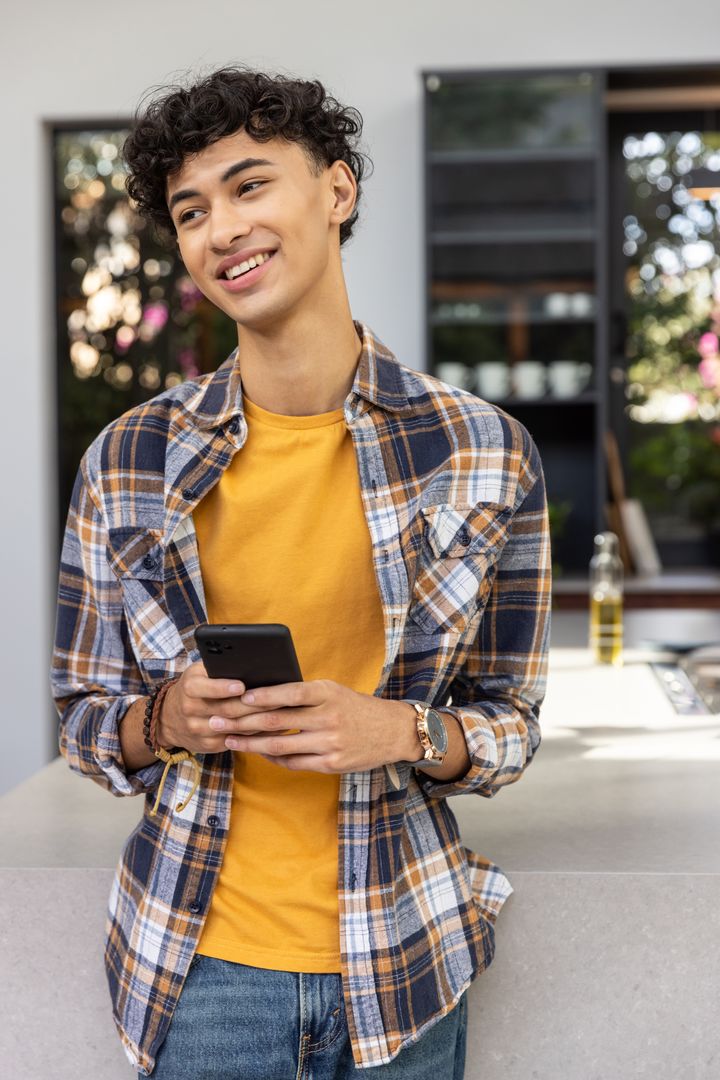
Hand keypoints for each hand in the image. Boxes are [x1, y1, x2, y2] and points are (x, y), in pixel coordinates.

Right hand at [156, 661, 272, 754]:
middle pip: (226, 709)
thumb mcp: (198, 672)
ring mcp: (199, 731)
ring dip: (260, 721)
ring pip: (235, 727)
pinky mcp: (209, 745)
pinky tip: (275, 728)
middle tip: (277, 697)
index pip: (204, 688)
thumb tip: (248, 662)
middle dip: (253, 704)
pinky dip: (258, 734)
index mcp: (189, 687)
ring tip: (282, 711)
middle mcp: (191, 710)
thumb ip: (217, 667)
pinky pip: (238, 740)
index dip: (223, 687)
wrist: (168, 718)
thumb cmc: (194, 688)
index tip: (241, 685)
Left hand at [207, 678, 418, 772]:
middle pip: (277, 720)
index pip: (289, 692)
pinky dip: (273, 757)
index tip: (239, 697)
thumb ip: (305, 694)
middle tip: (218, 720)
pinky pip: (293, 763)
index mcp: (328, 693)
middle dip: (243, 721)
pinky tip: (259, 752)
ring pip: (280, 745)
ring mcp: (329, 743)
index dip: (263, 696)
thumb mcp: (334, 691)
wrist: (393, 731)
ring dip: (250, 743)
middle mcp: (328, 718)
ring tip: (229, 740)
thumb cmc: (357, 708)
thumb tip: (263, 695)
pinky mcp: (331, 764)